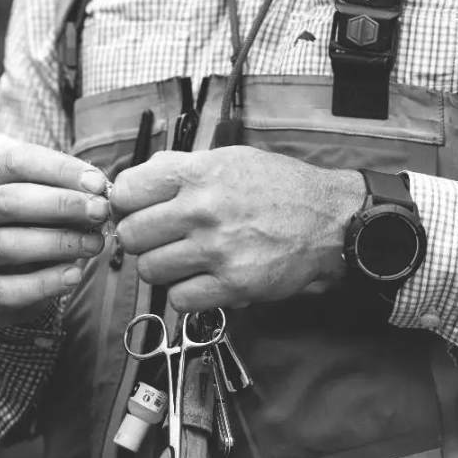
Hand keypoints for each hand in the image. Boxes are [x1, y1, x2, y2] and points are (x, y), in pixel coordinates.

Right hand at [0, 138, 111, 326]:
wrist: (1, 282)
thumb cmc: (32, 231)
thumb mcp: (48, 208)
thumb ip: (70, 198)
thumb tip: (102, 197)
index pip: (17, 162)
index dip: (59, 169)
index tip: (98, 183)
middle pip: (9, 201)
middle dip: (60, 204)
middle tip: (100, 211)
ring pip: (7, 244)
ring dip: (58, 243)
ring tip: (95, 245)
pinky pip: (7, 288)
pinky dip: (45, 283)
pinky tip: (74, 276)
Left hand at [110, 147, 363, 310]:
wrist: (331, 220)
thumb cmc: (282, 188)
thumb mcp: (231, 159)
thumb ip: (183, 166)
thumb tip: (141, 175)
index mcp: (198, 173)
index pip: (126, 191)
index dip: (126, 204)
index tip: (137, 211)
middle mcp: (202, 210)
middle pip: (132, 235)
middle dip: (143, 240)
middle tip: (162, 239)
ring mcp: (216, 249)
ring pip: (150, 271)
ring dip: (163, 269)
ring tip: (185, 261)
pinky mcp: (232, 284)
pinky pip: (180, 299)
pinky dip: (187, 294)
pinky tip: (203, 280)